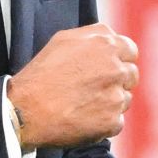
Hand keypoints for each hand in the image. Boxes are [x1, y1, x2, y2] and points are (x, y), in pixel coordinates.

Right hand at [6, 24, 137, 149]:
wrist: (26, 110)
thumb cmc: (41, 74)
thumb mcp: (64, 39)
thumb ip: (94, 35)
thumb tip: (111, 39)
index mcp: (106, 45)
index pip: (130, 50)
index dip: (119, 59)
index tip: (108, 69)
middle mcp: (116, 69)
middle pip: (131, 75)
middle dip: (116, 81)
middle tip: (93, 88)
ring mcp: (116, 96)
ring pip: (124, 99)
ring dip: (110, 102)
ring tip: (83, 103)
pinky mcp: (112, 121)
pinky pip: (116, 121)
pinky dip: (103, 122)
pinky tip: (82, 118)